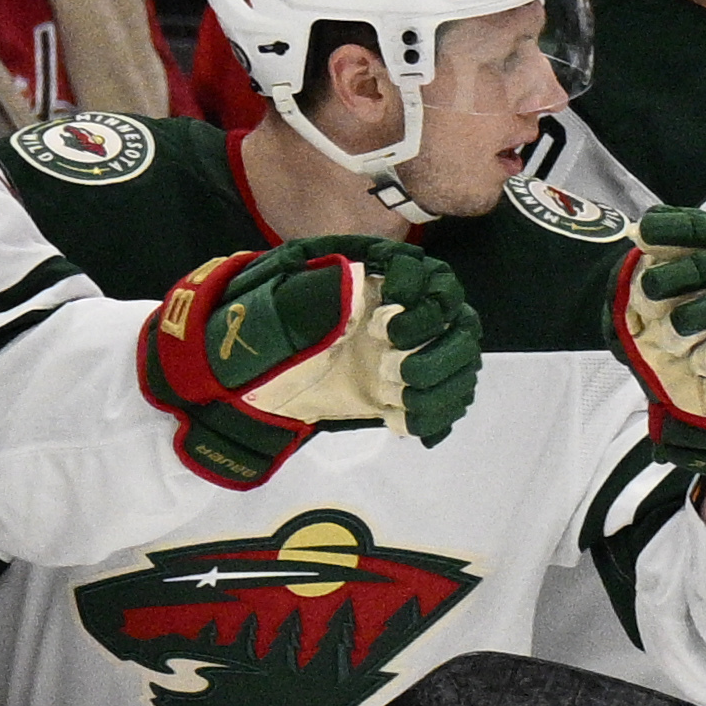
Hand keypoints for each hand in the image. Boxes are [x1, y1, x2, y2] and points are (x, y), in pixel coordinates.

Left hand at [143, 237, 478, 484]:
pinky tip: (412, 427)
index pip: (431, 278)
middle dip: (439, 348)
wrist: (245, 384)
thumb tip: (355, 278)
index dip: (427, 298)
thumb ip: (313, 294)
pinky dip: (437, 416)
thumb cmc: (257, 340)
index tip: (395, 320)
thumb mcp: (275, 310)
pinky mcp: (403, 391)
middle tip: (397, 368)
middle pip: (458, 322)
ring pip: (459, 362)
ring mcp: (406, 355)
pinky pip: (444, 400)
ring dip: (443, 385)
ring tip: (402, 401)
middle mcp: (401, 315)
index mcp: (375, 282)